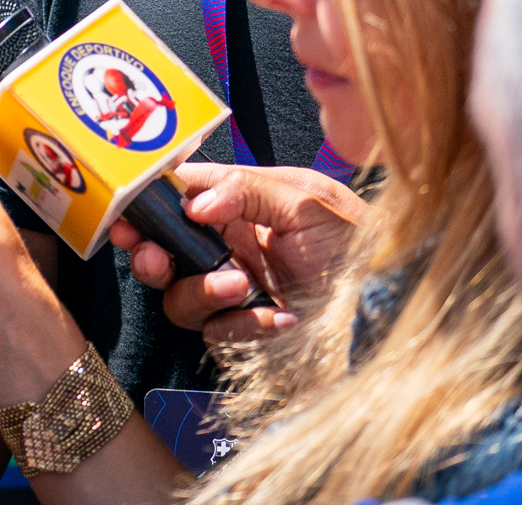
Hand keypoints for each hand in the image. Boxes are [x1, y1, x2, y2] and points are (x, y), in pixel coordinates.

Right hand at [108, 162, 362, 341]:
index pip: (178, 197)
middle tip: (151, 258)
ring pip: (180, 296)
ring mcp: (237, 289)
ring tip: (238, 285)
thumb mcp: (308, 201)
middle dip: (149, 255)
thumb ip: (247, 190)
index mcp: (241, 203)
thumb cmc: (360, 244)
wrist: (395, 306)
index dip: (146, 204)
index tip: (126, 213)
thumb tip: (193, 202)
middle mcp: (232, 245)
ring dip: (199, 291)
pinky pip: (218, 332)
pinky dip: (244, 325)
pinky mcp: (248, 330)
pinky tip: (281, 318)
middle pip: (164, 251)